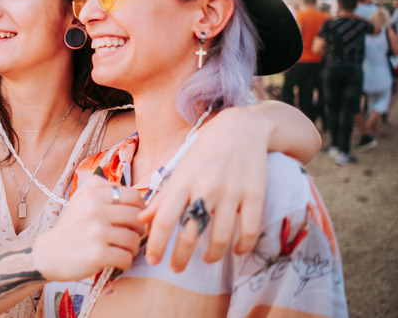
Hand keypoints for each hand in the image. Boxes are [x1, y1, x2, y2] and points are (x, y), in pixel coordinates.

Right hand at [33, 177, 144, 281]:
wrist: (48, 253)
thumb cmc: (72, 227)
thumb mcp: (82, 199)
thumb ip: (106, 190)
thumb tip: (137, 196)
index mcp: (94, 193)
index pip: (134, 196)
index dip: (140, 209)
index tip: (133, 218)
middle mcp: (95, 209)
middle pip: (137, 218)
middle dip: (138, 230)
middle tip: (128, 236)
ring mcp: (96, 231)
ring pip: (134, 239)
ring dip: (131, 249)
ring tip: (121, 249)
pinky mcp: (97, 253)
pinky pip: (126, 258)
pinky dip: (124, 262)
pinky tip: (114, 260)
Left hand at [138, 106, 268, 271]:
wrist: (243, 128)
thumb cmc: (205, 149)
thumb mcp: (180, 168)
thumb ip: (163, 196)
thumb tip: (142, 220)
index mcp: (183, 181)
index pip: (164, 219)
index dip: (157, 244)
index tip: (152, 261)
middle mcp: (205, 188)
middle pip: (190, 234)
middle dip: (181, 258)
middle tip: (177, 269)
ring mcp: (232, 192)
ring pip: (220, 238)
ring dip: (212, 256)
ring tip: (205, 260)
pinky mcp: (255, 194)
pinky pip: (249, 230)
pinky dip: (242, 246)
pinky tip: (235, 251)